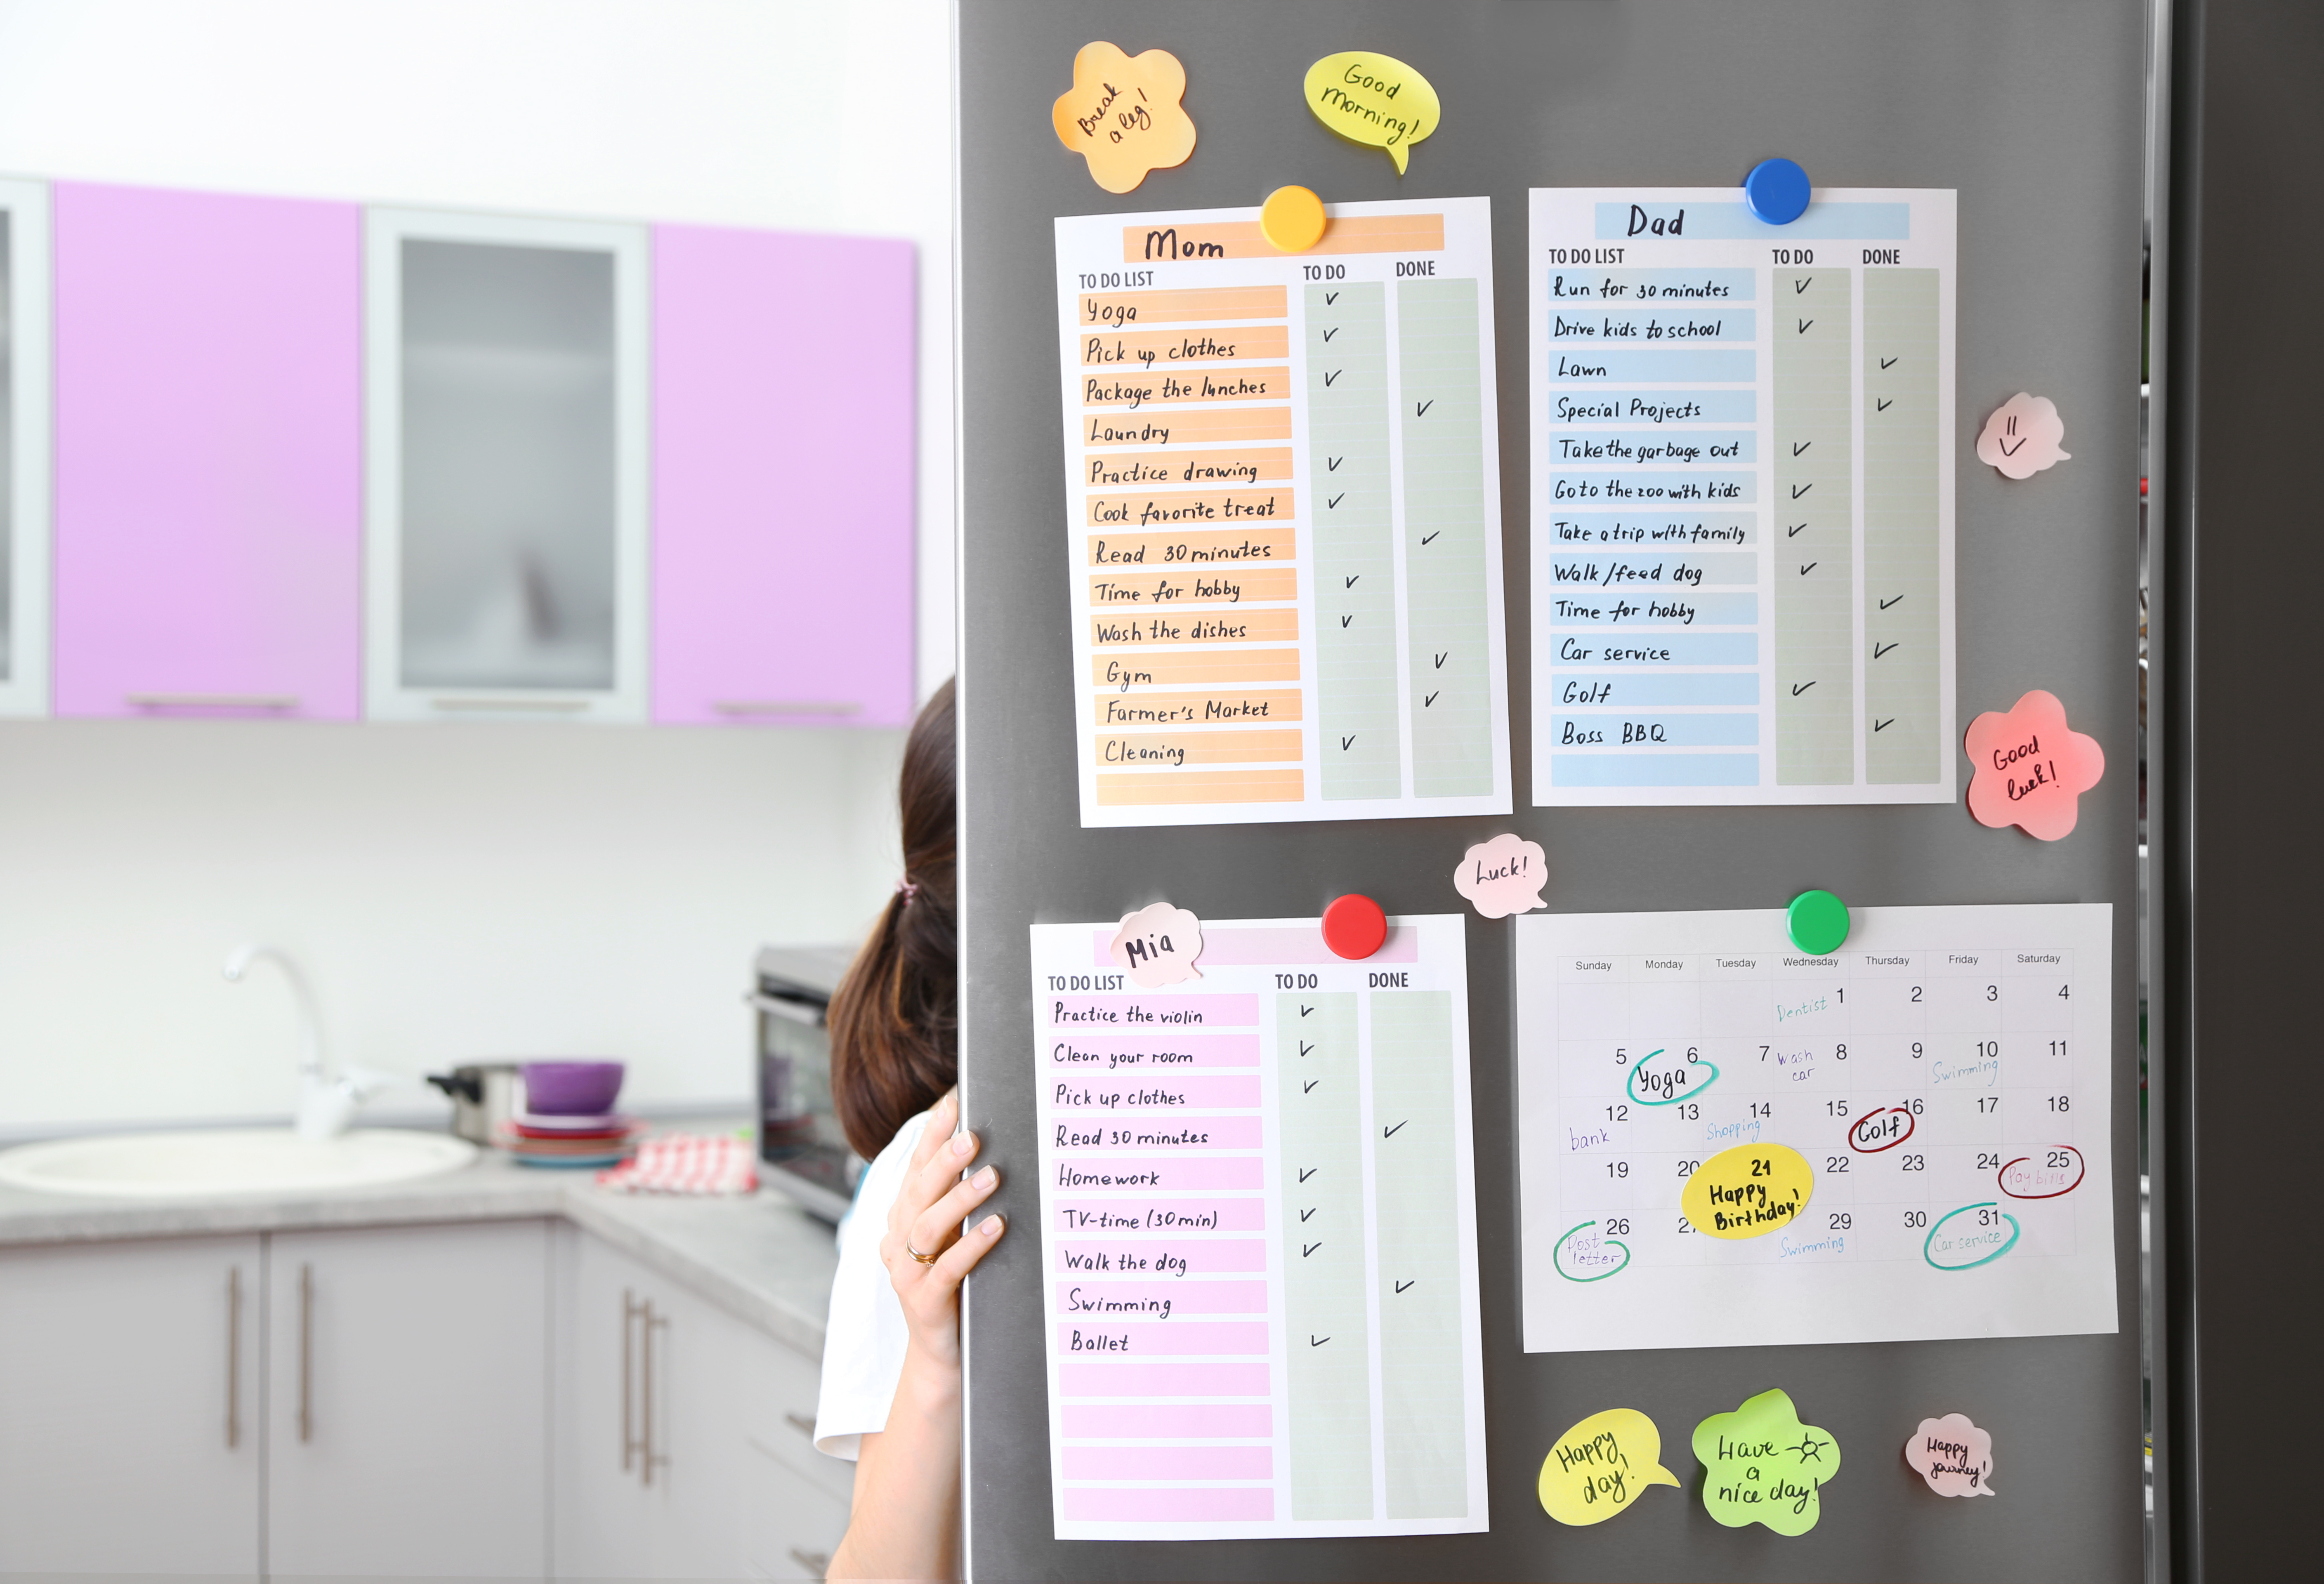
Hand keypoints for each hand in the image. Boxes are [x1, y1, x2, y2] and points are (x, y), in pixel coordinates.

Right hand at [878, 1090, 1004, 1371]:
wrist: (939, 1360)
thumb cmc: (953, 1292)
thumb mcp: (952, 1242)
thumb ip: (959, 1205)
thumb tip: (993, 1157)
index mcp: (904, 1221)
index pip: (916, 1169)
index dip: (932, 1134)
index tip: (954, 1101)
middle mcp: (898, 1242)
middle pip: (918, 1191)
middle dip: (944, 1159)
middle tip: (974, 1134)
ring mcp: (906, 1273)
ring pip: (928, 1227)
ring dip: (960, 1198)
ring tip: (992, 1176)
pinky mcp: (924, 1303)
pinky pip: (946, 1269)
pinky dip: (970, 1246)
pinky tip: (995, 1228)